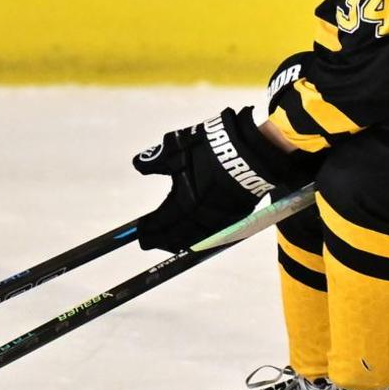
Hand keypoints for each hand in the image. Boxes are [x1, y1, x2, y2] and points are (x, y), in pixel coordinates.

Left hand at [131, 107, 293, 251]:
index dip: (147, 230)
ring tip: (169, 241)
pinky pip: (211, 235)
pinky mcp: (233, 217)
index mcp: (182, 202)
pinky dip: (198, 238)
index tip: (138, 232)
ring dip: (178, 242)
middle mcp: (198, 216)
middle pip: (175, 237)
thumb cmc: (210, 147)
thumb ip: (155, 161)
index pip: (159, 223)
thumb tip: (139, 164)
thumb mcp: (176, 147)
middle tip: (150, 241)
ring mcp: (218, 220)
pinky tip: (194, 235)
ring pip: (194, 240)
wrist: (249, 150)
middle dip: (160, 240)